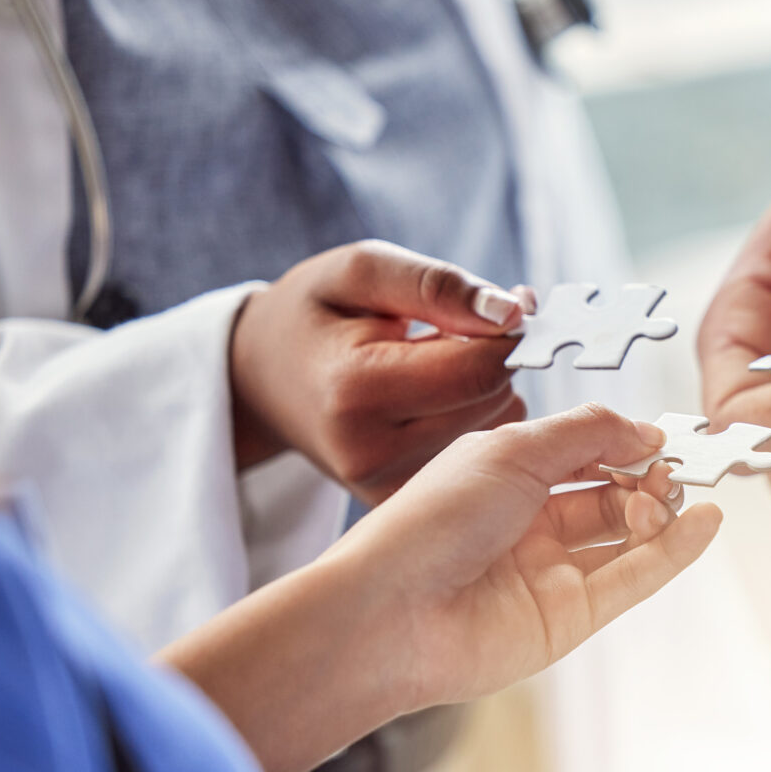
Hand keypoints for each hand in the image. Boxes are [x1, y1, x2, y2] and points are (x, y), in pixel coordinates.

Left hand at [165, 406, 720, 771]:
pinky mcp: (570, 618)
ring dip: (662, 511)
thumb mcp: (513, 450)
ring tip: (682, 493)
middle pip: (611, 495)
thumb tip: (647, 432)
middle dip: (647, 478)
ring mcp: (551, 573)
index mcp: (506, 475)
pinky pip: (634, 579)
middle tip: (672, 470)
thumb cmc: (431, 522)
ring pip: (627, 537)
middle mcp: (530, 524)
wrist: (391, 613)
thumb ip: (589, 432)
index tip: (665, 436)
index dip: (626, 442)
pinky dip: (674, 551)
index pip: (584, 452)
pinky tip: (703, 522)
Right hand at [229, 240, 536, 504]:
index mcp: (357, 391)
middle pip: (492, 401)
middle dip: (494, 357)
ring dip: (485, 390)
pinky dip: (472, 420)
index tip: (512, 305)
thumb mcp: (361, 272)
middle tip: (459, 329)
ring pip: (495, 430)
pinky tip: (433, 399)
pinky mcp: (398, 500)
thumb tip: (512, 311)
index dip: (510, 333)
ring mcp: (385, 485)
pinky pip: (477, 455)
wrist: (258, 379)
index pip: (478, 370)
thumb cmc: (313, 314)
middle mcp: (371, 452)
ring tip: (433, 364)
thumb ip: (435, 285)